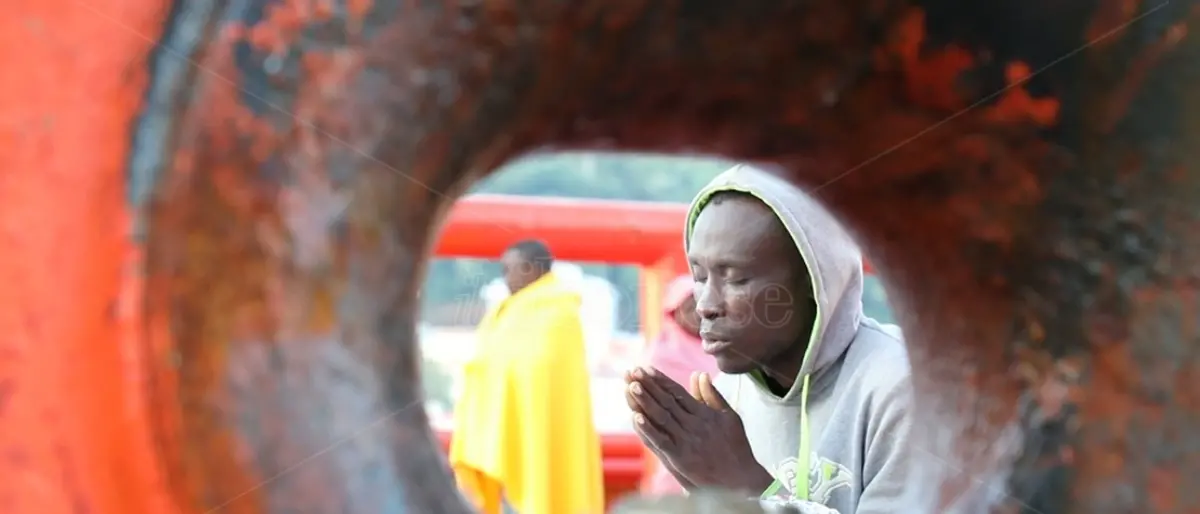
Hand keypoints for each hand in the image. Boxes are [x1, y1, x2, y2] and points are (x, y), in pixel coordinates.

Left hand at [623, 366, 774, 493]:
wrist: (742, 479)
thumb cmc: (736, 447)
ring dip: (645, 402)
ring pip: (662, 417)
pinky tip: (636, 417)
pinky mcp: (681, 458)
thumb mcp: (729, 416)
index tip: (645, 369)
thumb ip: (712, 395)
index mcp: (704, 413)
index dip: (660, 380)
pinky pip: (661, 441)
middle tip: (632, 372)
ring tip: (630, 386)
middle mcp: (694, 425)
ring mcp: (686, 441)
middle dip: (648, 386)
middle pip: (667, 401)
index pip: (677, 392)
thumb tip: (700, 373)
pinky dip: (648, 429)